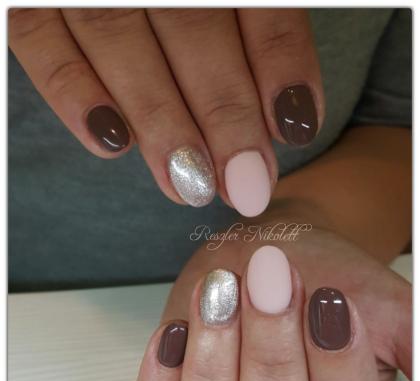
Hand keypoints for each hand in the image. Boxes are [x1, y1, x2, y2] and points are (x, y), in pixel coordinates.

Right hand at [9, 8, 323, 214]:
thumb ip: (252, 37)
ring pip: (118, 38)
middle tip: (246, 184)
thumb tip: (279, 120)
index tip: (297, 130)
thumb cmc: (182, 0)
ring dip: (160, 120)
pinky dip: (72, 91)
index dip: (281, 63)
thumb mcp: (223, 1)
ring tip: (191, 185)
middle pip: (192, 28)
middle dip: (224, 115)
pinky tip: (110, 145)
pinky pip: (38, 38)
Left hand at [151, 213, 411, 380]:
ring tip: (223, 288)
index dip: (337, 359)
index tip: (329, 298)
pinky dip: (164, 374)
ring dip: (217, 345)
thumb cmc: (324, 274)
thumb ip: (412, 338)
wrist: (270, 256)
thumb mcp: (384, 304)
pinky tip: (177, 332)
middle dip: (271, 341)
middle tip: (271, 275)